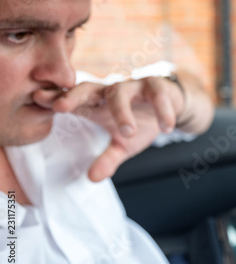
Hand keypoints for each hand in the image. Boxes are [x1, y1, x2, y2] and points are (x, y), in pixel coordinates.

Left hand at [33, 72, 212, 181]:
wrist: (171, 105)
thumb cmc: (141, 122)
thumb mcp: (123, 145)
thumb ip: (107, 159)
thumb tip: (92, 179)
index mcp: (97, 104)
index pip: (72, 100)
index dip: (55, 99)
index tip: (37, 101)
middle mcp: (110, 91)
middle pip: (88, 87)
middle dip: (73, 95)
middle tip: (60, 107)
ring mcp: (133, 86)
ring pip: (121, 92)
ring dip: (122, 111)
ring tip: (129, 132)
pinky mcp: (156, 85)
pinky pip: (157, 95)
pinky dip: (162, 111)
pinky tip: (166, 128)